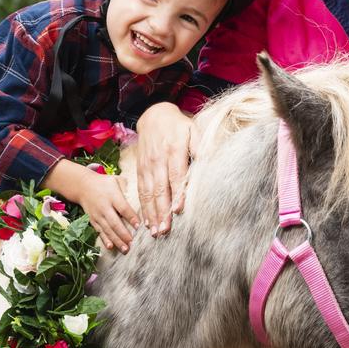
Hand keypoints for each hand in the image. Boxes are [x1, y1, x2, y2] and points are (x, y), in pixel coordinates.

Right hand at [73, 172, 139, 252]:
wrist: (83, 186)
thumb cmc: (104, 183)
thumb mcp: (116, 180)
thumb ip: (127, 187)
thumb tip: (141, 196)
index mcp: (112, 196)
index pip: (123, 208)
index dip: (131, 217)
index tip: (139, 226)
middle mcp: (104, 207)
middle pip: (114, 222)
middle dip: (123, 234)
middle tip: (132, 243)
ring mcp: (97, 215)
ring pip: (107, 230)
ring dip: (117, 240)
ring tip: (125, 249)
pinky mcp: (93, 220)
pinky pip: (99, 231)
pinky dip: (105, 240)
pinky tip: (111, 247)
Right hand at [134, 102, 194, 235]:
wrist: (153, 116)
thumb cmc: (178, 126)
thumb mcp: (192, 129)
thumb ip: (200, 146)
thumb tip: (208, 161)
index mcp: (173, 150)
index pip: (176, 175)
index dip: (177, 193)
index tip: (178, 210)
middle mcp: (158, 160)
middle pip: (160, 189)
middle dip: (162, 211)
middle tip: (165, 230)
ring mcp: (147, 166)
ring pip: (149, 193)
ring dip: (151, 213)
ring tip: (155, 231)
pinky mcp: (140, 170)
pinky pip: (141, 191)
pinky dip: (143, 207)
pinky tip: (146, 221)